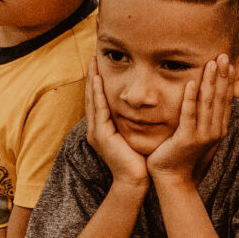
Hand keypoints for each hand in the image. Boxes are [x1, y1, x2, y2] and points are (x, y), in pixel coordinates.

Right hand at [84, 59, 147, 188]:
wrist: (136, 180)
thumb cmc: (140, 160)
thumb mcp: (136, 134)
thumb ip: (135, 120)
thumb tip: (146, 105)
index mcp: (103, 128)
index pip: (99, 100)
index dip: (99, 83)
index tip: (101, 65)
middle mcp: (96, 129)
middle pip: (92, 97)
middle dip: (93, 76)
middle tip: (94, 57)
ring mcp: (96, 132)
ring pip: (93, 100)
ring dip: (93, 80)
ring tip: (94, 63)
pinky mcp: (101, 135)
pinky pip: (99, 109)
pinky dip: (98, 94)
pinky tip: (99, 80)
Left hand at [146, 58, 231, 182]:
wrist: (172, 177)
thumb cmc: (181, 152)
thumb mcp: (197, 131)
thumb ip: (203, 115)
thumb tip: (206, 96)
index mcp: (219, 128)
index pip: (225, 99)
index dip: (228, 80)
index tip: (229, 61)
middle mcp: (214, 131)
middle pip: (219, 98)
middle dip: (222, 76)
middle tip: (224, 55)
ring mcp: (202, 135)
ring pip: (207, 103)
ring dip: (210, 82)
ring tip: (212, 63)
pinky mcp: (187, 139)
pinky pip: (189, 115)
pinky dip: (190, 99)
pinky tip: (191, 83)